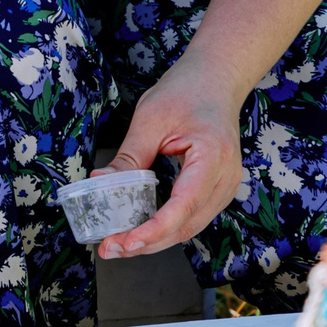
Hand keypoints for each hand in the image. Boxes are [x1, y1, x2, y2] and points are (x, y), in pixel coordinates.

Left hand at [96, 61, 246, 258]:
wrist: (215, 78)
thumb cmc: (187, 91)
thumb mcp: (150, 119)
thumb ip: (129, 156)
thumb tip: (100, 182)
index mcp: (212, 158)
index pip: (183, 207)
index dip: (153, 230)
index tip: (126, 241)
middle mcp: (226, 179)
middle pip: (186, 226)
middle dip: (147, 242)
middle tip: (110, 248)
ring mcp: (225, 186)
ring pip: (190, 227)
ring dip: (155, 239)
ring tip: (120, 243)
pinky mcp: (216, 188)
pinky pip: (192, 216)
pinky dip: (166, 226)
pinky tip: (140, 228)